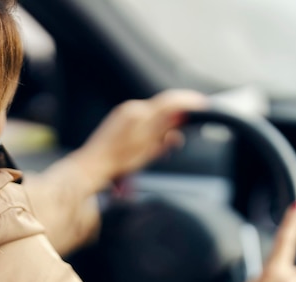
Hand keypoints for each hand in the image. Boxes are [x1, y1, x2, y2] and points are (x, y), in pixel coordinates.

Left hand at [69, 89, 207, 187]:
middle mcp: (132, 109)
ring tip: (163, 146)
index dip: (189, 102)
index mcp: (140, 114)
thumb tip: (181, 116)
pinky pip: (143, 120)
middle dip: (176, 120)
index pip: (171, 101)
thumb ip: (165, 131)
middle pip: (163, 108)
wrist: (93, 166)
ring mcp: (124, 113)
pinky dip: (152, 129)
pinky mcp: (119, 119)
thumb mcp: (148, 149)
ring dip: (163, 127)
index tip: (202, 104)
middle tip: (180, 137)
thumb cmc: (118, 162)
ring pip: (153, 115)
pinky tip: (150, 144)